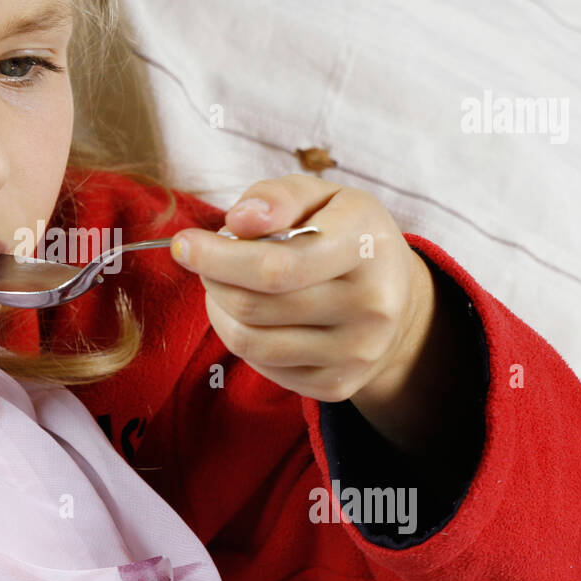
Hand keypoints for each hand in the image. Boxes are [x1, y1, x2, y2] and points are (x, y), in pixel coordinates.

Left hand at [169, 175, 435, 407]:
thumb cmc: (344, 234)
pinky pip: (263, 366)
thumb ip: (278, 196)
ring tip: (223, 284)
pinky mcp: (339, 385)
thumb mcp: (321, 195)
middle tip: (201, 259)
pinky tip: (248, 313)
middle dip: (212, 278)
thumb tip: (239, 221)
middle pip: (256, 305)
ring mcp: (357, 352)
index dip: (218, 257)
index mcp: (367, 245)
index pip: (278, 265)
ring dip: (219, 309)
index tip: (183, 244)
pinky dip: (240, 337)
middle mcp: (372, 305)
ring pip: (251, 341)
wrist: (398, 299)